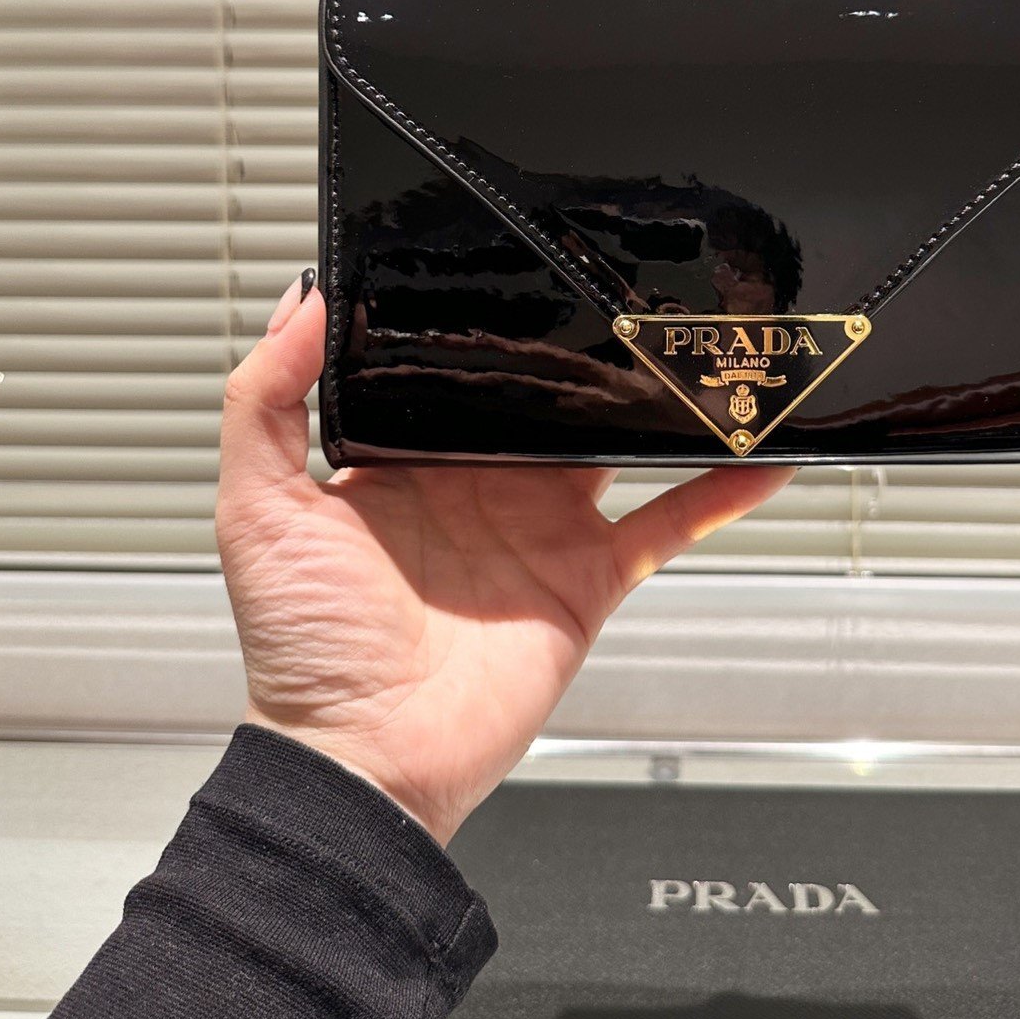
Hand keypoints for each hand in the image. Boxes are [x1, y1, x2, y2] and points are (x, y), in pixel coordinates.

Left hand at [217, 273, 793, 844]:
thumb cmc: (304, 647)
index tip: (523, 263)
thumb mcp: (258, 508)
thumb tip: (298, 304)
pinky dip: (719, 493)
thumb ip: (266, 401)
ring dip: (661, 405)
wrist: (367, 755)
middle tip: (630, 286)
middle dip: (588, 347)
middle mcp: (483, 487)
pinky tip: (761, 457)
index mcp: (411, 461)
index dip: (492, 324)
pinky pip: (666, 524)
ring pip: (617, 446)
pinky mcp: (589, 577)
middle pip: (550, 399)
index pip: (462, 372)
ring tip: (705, 347)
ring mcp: (543, 530)